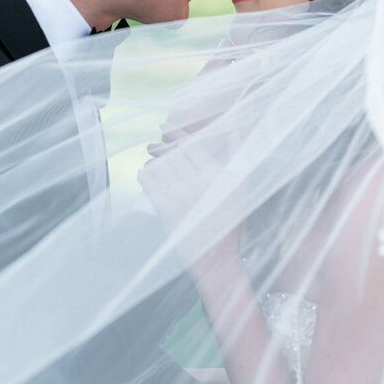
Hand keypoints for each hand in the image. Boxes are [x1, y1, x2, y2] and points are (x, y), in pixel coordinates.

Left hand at [138, 141, 243, 275]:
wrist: (216, 257)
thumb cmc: (229, 221)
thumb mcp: (239, 187)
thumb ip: (235, 156)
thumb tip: (231, 130)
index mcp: (217, 175)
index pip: (192, 145)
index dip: (176, 133)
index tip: (166, 126)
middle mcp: (198, 182)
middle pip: (173, 154)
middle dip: (161, 145)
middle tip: (154, 142)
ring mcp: (180, 195)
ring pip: (160, 165)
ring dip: (152, 159)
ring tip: (150, 156)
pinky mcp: (165, 209)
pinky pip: (149, 183)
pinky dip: (145, 174)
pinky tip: (145, 172)